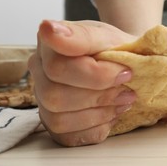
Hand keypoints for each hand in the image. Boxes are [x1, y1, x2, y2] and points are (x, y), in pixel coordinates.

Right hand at [28, 20, 137, 145]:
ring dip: (99, 112)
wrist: (127, 63)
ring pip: (58, 120)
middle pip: (55, 96)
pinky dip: (96, 127)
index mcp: (48, 44)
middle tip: (127, 89)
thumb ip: (81, 35)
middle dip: (99, 95)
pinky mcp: (55, 122)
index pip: (58, 67)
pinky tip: (112, 113)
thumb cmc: (114, 48)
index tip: (126, 70)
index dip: (96, 75)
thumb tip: (48, 28)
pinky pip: (69, 137)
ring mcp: (43, 99)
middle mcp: (38, 72)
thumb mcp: (107, 36)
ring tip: (123, 100)